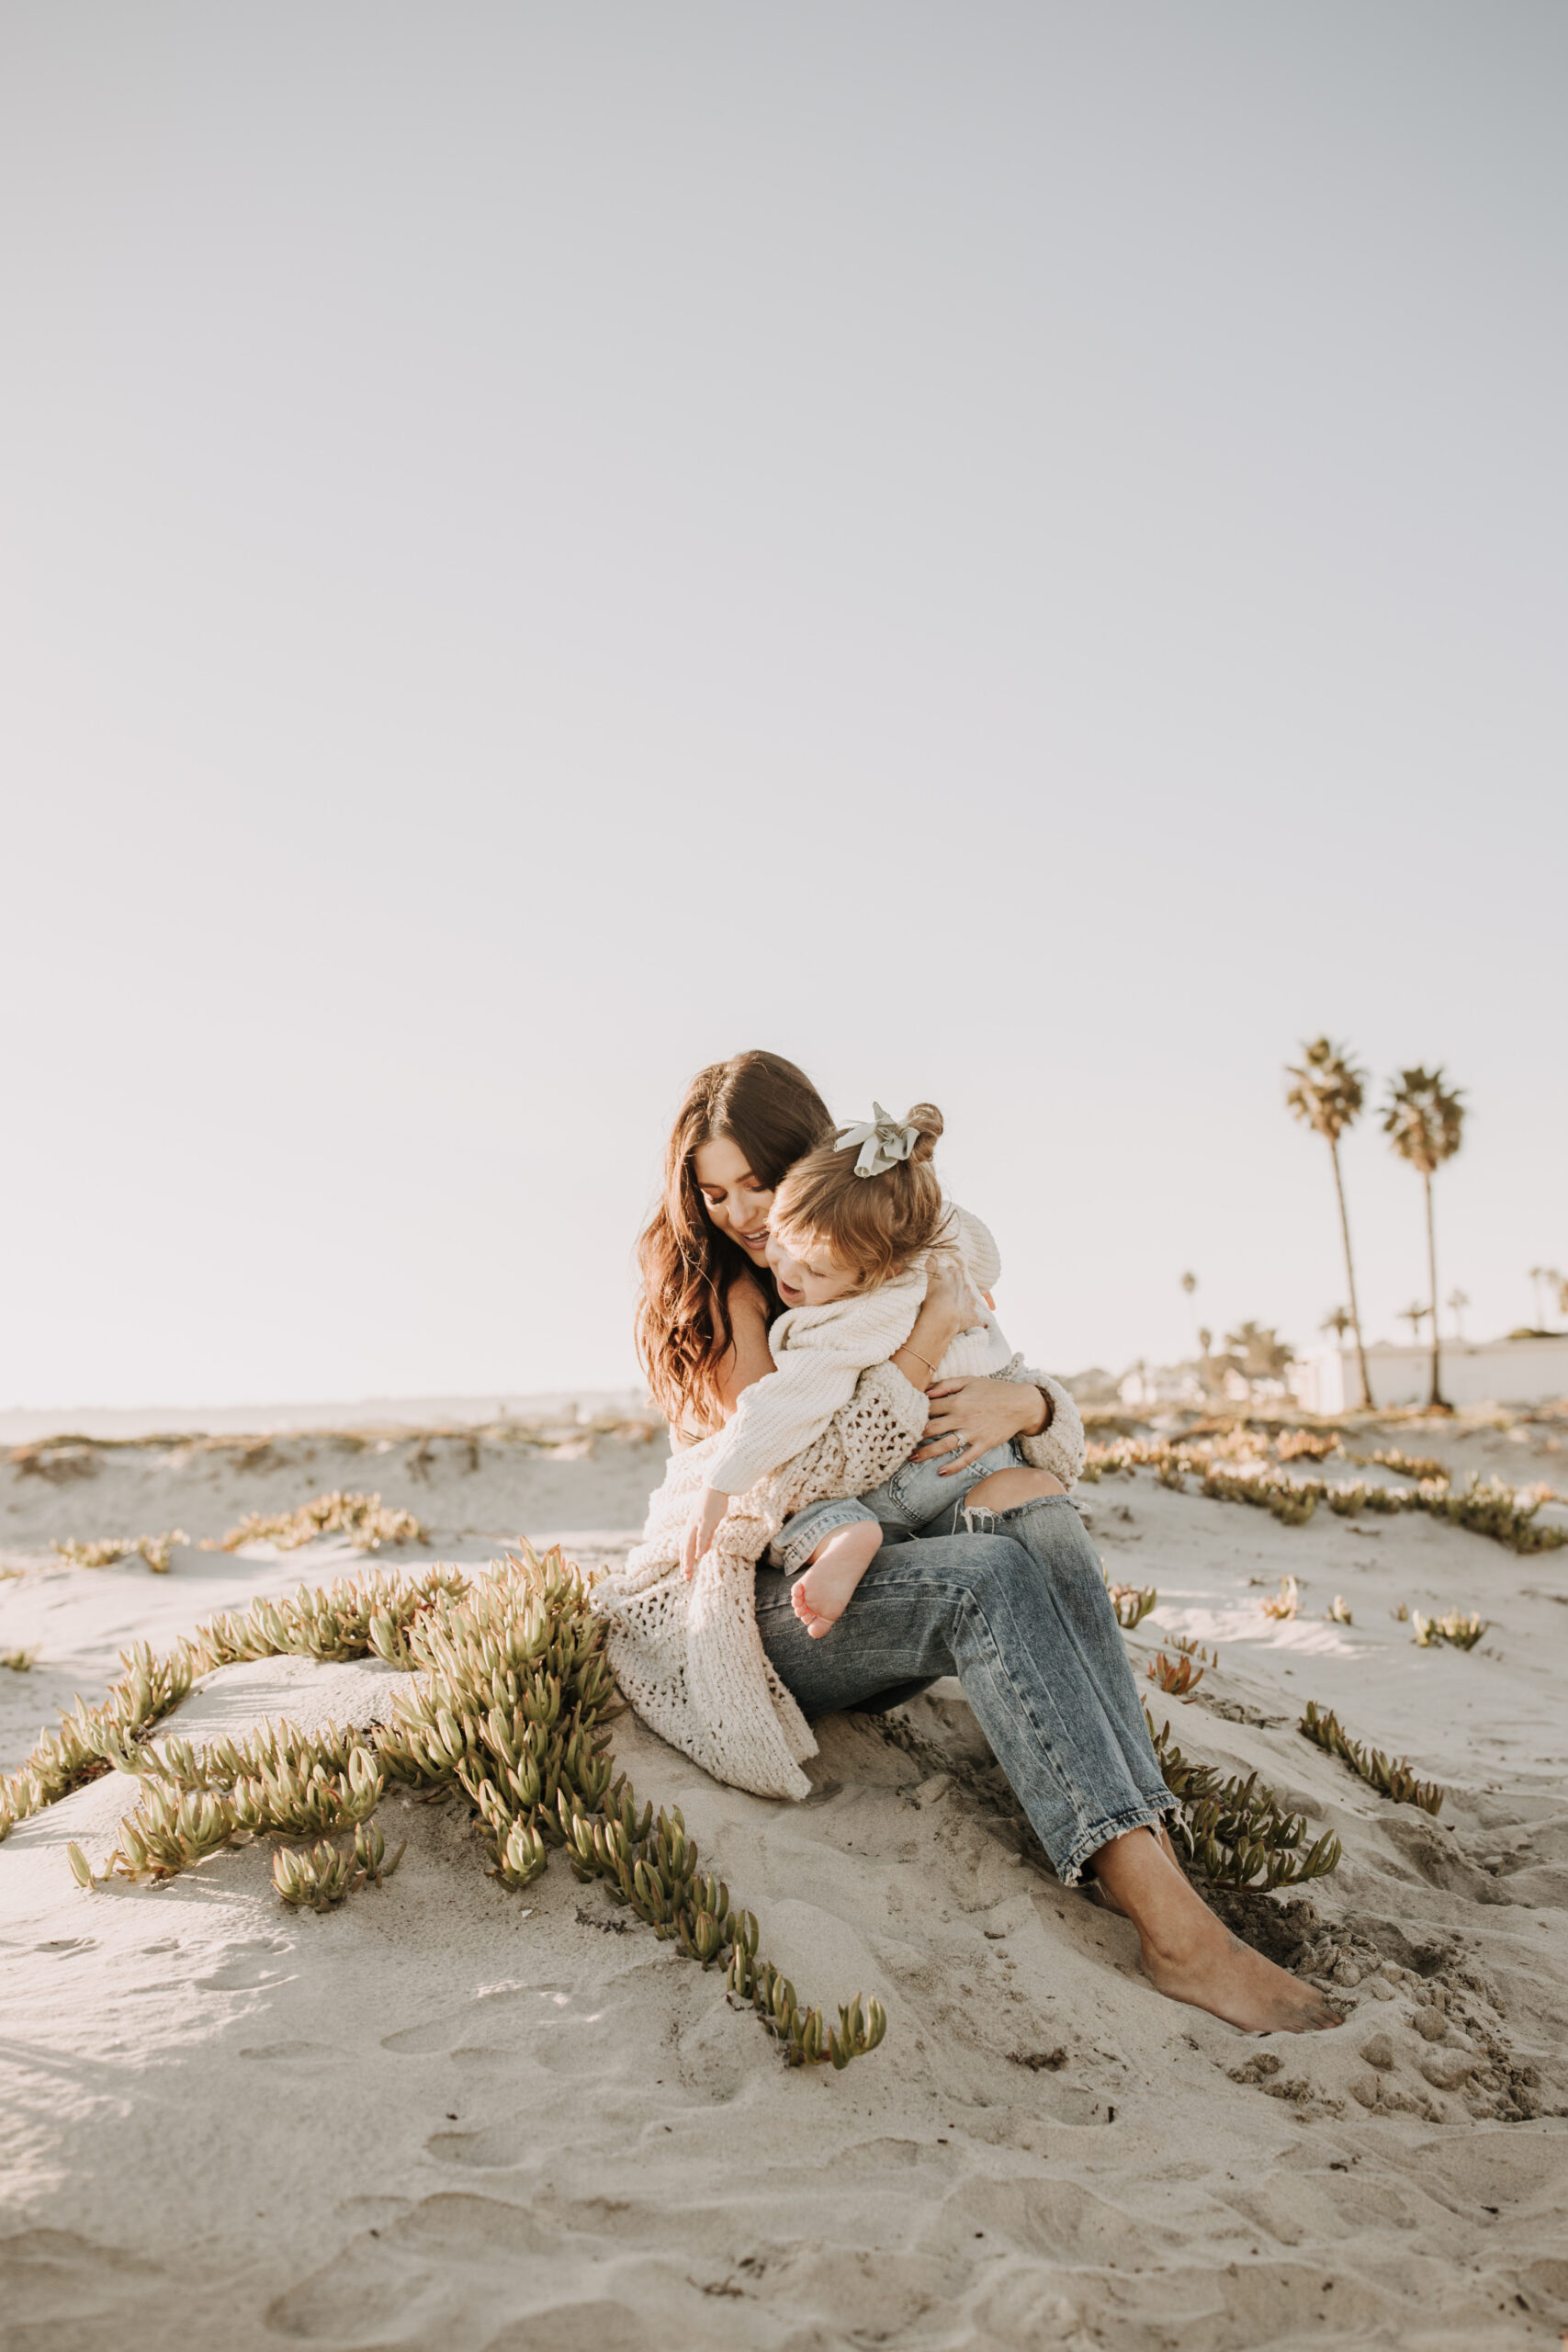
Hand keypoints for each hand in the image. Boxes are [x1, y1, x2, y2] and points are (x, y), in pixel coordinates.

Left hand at [681, 1486, 728, 1578]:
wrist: (716, 1488)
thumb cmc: (712, 1505)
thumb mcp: (708, 1524)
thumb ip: (705, 1538)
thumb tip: (702, 1552)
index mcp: (691, 1528)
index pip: (684, 1547)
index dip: (684, 1560)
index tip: (685, 1573)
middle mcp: (691, 1527)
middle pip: (685, 1548)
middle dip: (685, 1564)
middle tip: (685, 1577)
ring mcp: (697, 1523)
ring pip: (690, 1544)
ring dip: (688, 1558)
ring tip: (687, 1572)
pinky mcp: (705, 1520)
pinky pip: (701, 1535)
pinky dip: (699, 1546)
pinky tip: (698, 1556)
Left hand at [911, 1375, 1048, 1475]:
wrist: (1021, 1404)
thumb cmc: (993, 1390)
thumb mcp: (969, 1380)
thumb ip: (946, 1385)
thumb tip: (924, 1391)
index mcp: (957, 1400)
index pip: (928, 1408)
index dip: (913, 1413)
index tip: (899, 1418)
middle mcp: (962, 1417)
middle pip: (931, 1428)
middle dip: (914, 1435)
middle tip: (899, 1441)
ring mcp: (973, 1433)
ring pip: (944, 1445)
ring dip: (926, 1453)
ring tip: (912, 1458)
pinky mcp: (983, 1444)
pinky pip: (966, 1458)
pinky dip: (953, 1466)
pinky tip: (940, 1472)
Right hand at [921, 1252, 985, 1336]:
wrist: (943, 1313)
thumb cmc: (934, 1292)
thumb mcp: (930, 1272)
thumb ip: (930, 1262)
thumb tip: (931, 1252)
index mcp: (956, 1276)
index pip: (954, 1272)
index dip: (948, 1276)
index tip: (943, 1280)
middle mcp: (966, 1288)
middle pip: (962, 1286)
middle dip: (956, 1290)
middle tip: (947, 1295)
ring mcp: (970, 1304)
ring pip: (970, 1301)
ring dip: (964, 1304)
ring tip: (956, 1309)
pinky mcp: (973, 1319)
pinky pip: (979, 1321)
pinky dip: (979, 1323)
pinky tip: (980, 1325)